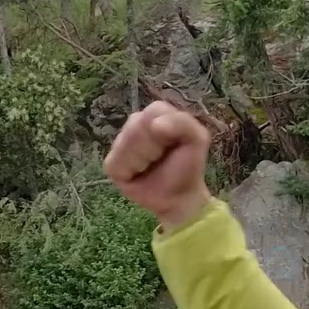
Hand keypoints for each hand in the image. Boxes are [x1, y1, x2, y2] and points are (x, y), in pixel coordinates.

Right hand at [104, 101, 212, 229]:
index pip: (153, 112)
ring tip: (150, 166)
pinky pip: (115, 162)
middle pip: (136, 127)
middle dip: (153, 147)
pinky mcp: (111, 163)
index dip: (164, 131)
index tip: (173, 144)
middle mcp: (135, 124)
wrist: (178, 197)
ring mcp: (120, 143)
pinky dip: (129, 172)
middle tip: (161, 158)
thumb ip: (183, 123)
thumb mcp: (197, 140)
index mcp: (156, 114)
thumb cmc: (187, 166)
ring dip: (142, 160)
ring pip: (125, 145)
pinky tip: (137, 174)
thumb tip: (155, 125)